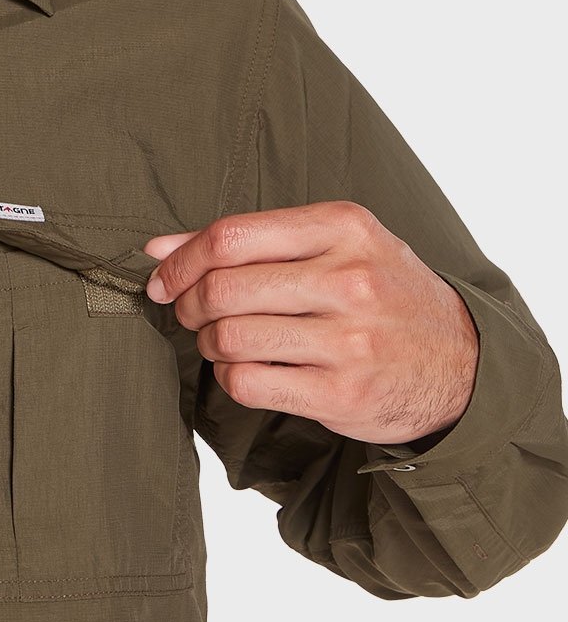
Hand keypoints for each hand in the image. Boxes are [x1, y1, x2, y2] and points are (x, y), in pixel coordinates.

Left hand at [142, 201, 479, 444]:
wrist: (464, 362)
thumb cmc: (383, 291)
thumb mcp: (333, 244)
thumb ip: (249, 241)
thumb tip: (157, 247)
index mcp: (343, 227)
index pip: (231, 237)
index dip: (181, 259)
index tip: (161, 277)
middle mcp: (349, 280)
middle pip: (223, 289)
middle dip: (187, 303)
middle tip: (188, 311)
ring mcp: (349, 340)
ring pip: (230, 337)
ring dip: (208, 342)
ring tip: (220, 339)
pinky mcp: (344, 394)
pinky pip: (249, 383)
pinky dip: (230, 377)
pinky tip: (245, 369)